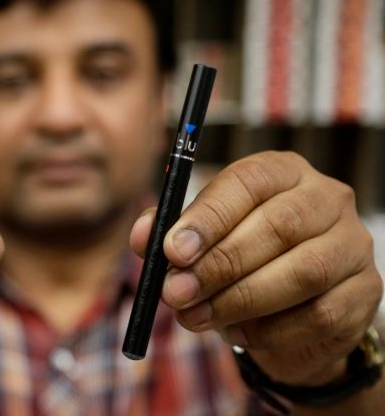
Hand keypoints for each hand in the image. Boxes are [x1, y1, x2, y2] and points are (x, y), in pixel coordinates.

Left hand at [130, 151, 382, 385]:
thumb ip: (169, 232)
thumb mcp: (199, 239)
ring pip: (302, 272)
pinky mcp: (366, 291)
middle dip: (219, 264)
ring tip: (194, 317)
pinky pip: (319, 314)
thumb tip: (143, 236)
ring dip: (239, 299)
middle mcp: (326, 198)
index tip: (172, 250)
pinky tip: (239, 333)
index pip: (249, 181)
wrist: (290, 311)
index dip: (208, 216)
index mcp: (281, 172)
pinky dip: (271, 329)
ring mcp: (353, 244)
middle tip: (175, 292)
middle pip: (278, 226)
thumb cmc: (239, 260)